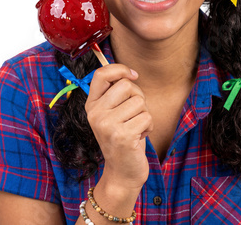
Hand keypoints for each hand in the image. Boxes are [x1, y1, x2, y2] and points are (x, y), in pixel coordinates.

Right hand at [85, 64, 152, 188]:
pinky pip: (147, 117)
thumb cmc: (123, 136)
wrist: (122, 173)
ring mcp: (107, 125)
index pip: (100, 74)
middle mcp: (95, 114)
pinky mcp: (122, 136)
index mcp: (92, 105)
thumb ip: (116, 93)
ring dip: (144, 114)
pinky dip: (149, 126)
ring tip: (135, 127)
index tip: (133, 75)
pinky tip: (139, 137)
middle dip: (138, 96)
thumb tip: (130, 73)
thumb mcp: (113, 113)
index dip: (119, 69)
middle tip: (134, 114)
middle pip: (126, 85)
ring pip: (139, 101)